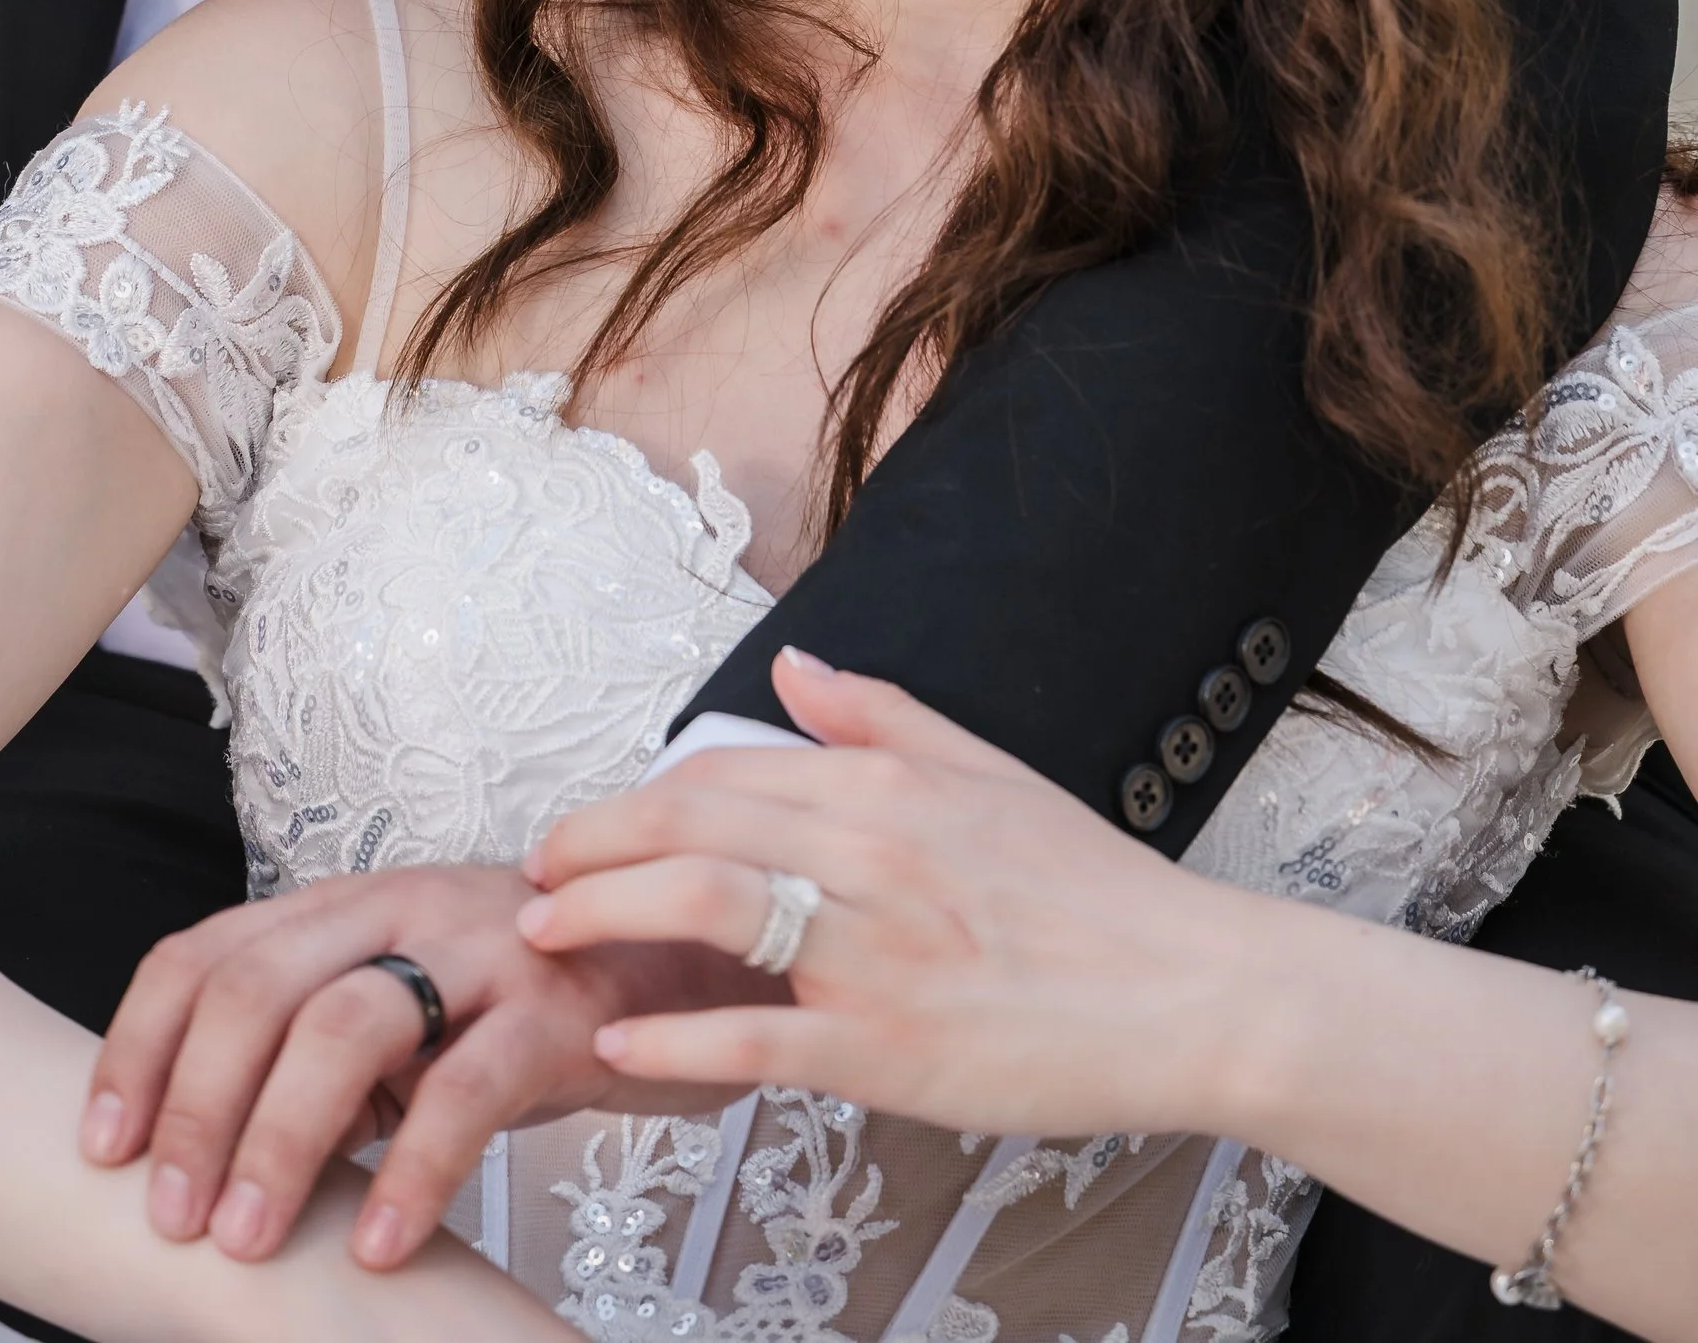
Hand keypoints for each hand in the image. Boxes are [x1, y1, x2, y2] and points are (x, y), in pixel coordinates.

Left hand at [81, 860, 750, 1271]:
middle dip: (197, 1106)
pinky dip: (412, 1172)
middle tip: (171, 1217)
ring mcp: (479, 950)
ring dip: (278, 1139)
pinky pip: (468, 1088)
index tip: (101, 1149)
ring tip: (247, 1242)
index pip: (205, 954)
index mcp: (342, 905)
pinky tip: (377, 1246)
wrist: (684, 947)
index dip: (138, 1048)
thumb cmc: (519, 997)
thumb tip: (202, 1154)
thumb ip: (316, 1044)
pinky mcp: (556, 1009)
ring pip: (346, 1024)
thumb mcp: (405, 1000)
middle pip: (258, 985)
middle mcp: (398, 908)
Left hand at [520, 648, 1267, 1140]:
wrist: (1187, 992)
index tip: (586, 824)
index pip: (723, 771)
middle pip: (690, 826)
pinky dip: (674, 1038)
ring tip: (544, 934)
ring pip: (707, 910)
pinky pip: (755, 1038)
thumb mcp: (987, 771)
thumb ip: (881, 718)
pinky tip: (619, 1041)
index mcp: (888, 786)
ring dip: (605, 917)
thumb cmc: (1092, 891)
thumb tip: (796, 671)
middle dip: (590, 846)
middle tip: (533, 874)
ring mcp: (875, 954)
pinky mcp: (888, 1051)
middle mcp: (869, 855)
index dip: (636, 797)